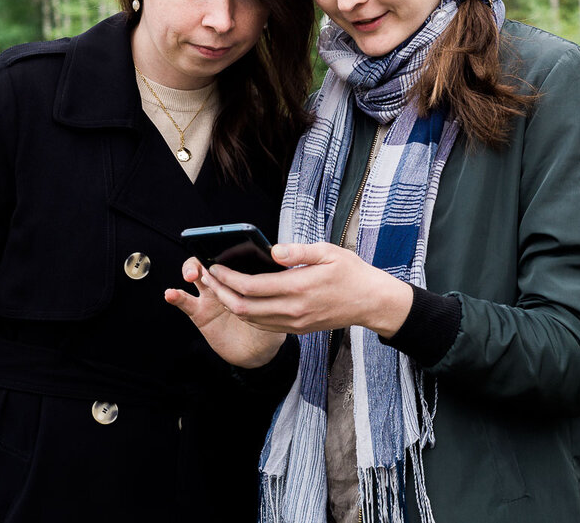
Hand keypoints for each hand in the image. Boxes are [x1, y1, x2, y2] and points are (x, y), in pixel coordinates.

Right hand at [164, 258, 285, 368]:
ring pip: (195, 276)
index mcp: (242, 273)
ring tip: (191, 275)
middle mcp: (224, 282)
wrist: (262, 349)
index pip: (229, 253)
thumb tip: (280, 256)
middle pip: (208, 260)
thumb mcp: (280, 298)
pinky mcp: (199, 313)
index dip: (224, 248)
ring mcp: (210, 296)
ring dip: (190, 271)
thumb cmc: (273, 319)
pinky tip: (171, 294)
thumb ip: (279, 278)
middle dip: (205, 258)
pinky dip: (176, 297)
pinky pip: (185, 303)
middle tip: (208, 264)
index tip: (223, 247)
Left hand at [197, 242, 413, 337]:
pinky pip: (265, 325)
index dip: (228, 278)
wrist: (371, 302)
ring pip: (251, 320)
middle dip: (221, 293)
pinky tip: (241, 300)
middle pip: (244, 308)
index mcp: (298, 287)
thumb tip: (273, 250)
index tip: (215, 267)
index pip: (252, 286)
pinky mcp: (298, 329)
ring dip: (231, 305)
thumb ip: (298, 252)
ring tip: (218, 288)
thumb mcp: (328, 252)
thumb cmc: (351, 273)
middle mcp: (293, 309)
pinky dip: (247, 314)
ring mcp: (295, 323)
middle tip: (208, 279)